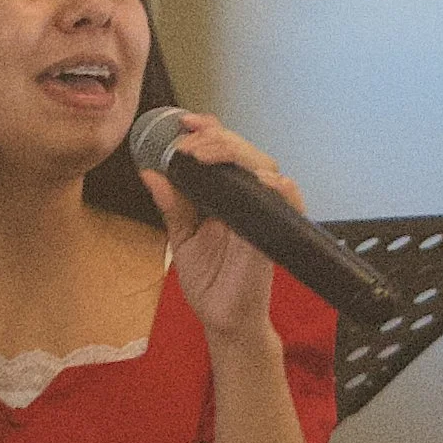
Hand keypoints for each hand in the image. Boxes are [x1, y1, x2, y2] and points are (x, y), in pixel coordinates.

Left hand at [137, 113, 301, 348]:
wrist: (223, 319)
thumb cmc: (210, 279)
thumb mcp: (182, 237)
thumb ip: (172, 205)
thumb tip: (151, 174)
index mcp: (227, 194)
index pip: (225, 150)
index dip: (210, 131)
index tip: (184, 123)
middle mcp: (249, 198)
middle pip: (245, 152)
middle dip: (217, 139)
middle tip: (188, 144)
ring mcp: (265, 213)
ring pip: (266, 167)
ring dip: (237, 154)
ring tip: (205, 155)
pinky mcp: (276, 233)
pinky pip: (291, 203)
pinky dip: (281, 189)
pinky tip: (263, 181)